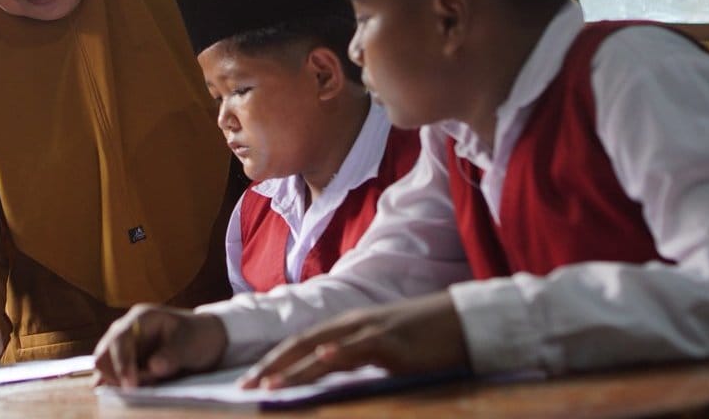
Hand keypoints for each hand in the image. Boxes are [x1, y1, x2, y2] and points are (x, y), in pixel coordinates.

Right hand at [93, 304, 227, 387]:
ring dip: (120, 382)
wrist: (203, 341)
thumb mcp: (190, 344)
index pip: (119, 339)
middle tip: (146, 385)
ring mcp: (122, 347)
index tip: (131, 386)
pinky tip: (128, 391)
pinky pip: (109, 376)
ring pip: (104, 369)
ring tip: (148, 383)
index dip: (122, 364)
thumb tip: (153, 367)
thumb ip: (172, 354)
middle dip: (119, 375)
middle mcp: (124, 330)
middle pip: (103, 356)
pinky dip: (116, 385)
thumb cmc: (197, 336)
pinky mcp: (123, 363)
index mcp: (140, 318)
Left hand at [239, 291, 468, 388]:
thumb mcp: (381, 349)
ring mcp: (372, 331)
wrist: (463, 320)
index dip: (273, 361)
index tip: (250, 380)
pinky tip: (323, 359)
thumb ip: (354, 359)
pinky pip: (362, 347)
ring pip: (324, 348)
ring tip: (270, 385)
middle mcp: (353, 324)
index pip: (300, 343)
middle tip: (245, 387)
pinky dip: (339, 352)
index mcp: (347, 326)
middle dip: (271, 367)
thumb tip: (328, 376)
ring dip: (295, 368)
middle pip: (302, 344)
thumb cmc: (424, 338)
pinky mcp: (394, 342)